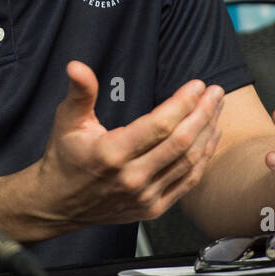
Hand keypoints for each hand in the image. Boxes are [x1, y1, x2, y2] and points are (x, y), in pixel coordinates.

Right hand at [36, 61, 223, 225]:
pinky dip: (204, 158)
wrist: (57, 205)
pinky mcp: (152, 209)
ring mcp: (144, 196)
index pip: (159, 125)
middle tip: (216, 91)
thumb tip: (77, 66)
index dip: (183, 103)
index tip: (198, 85)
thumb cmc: (65, 158)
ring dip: (208, 132)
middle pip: (180, 142)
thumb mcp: (67, 121)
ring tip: (216, 108)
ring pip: (188, 161)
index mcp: (111, 153)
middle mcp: (131, 178)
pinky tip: (211, 137)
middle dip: (203, 112)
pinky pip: (187, 182)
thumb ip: (80, 92)